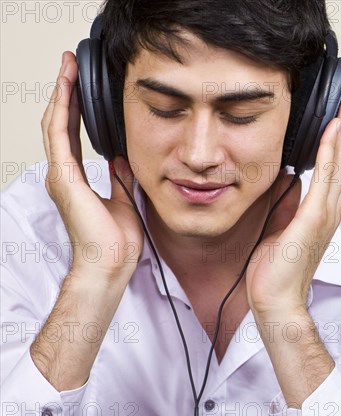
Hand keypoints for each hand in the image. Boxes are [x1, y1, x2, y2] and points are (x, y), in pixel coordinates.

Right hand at [41, 51, 142, 282]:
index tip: (80, 86)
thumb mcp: (124, 200)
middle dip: (65, 93)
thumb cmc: (116, 242)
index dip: (74, 109)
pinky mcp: (64, 177)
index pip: (72, 136)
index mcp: (77, 180)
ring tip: (66, 68)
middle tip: (69, 66)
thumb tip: (121, 158)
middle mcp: (64, 174)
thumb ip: (120, 178)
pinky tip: (66, 89)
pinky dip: (63, 110)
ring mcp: (61, 175)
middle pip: (59, 124)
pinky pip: (60, 136)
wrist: (111, 263)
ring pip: (55, 124)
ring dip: (61, 94)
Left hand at [246, 92, 340, 316]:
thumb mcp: (281, 228)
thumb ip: (289, 203)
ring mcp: (326, 214)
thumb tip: (289, 180)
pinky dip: (330, 151)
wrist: (276, 301)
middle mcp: (331, 210)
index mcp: (323, 212)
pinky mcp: (314, 219)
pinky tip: (333, 129)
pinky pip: (325, 177)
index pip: (337, 168)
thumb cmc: (276, 272)